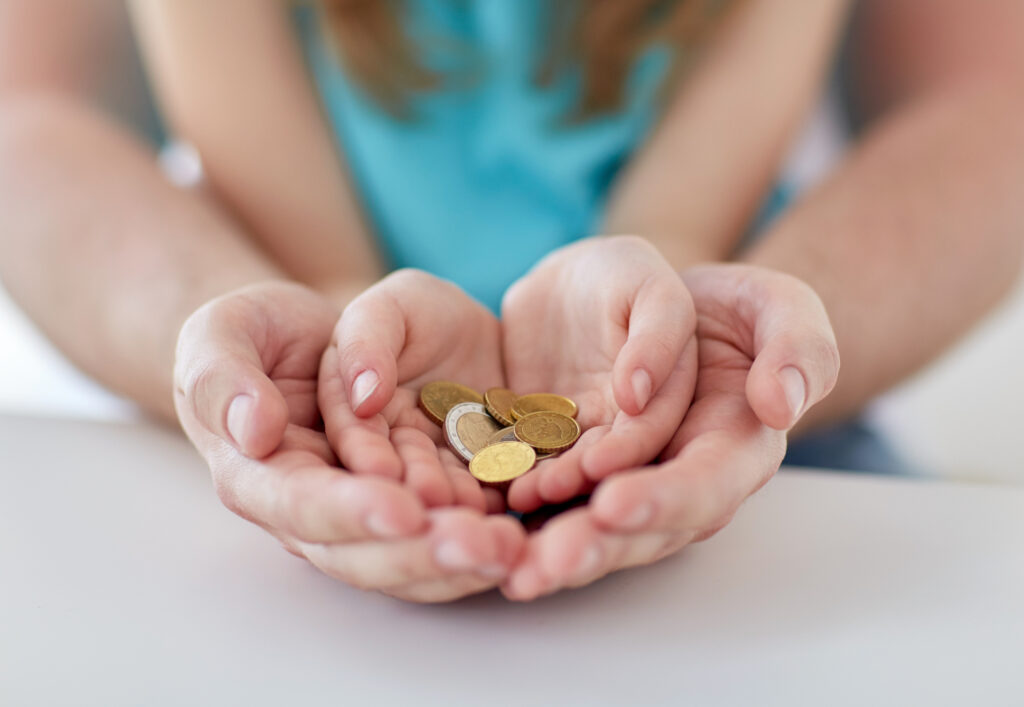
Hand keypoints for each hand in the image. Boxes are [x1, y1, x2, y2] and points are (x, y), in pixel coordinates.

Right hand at [175, 281, 523, 601]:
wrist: (314, 335)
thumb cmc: (263, 333)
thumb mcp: (226, 331)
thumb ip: (223, 375)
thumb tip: (255, 430)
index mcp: (262, 477)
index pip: (303, 506)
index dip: (352, 511)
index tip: (402, 508)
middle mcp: (317, 512)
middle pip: (366, 553)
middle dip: (425, 554)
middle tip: (483, 546)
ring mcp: (370, 512)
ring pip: (413, 559)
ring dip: (464, 560)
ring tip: (516, 548)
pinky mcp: (417, 500)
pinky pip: (450, 532)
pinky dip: (486, 537)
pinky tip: (527, 532)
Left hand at [502, 264, 839, 599]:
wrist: (653, 298)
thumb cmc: (724, 304)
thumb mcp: (773, 302)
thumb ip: (797, 345)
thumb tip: (780, 403)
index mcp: (735, 448)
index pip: (706, 486)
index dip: (664, 500)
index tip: (615, 503)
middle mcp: (677, 478)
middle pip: (641, 527)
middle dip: (593, 547)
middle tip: (543, 565)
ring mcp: (623, 479)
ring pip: (588, 525)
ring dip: (547, 547)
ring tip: (506, 562)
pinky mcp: (575, 465)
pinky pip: (547, 497)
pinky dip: (517, 512)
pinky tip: (479, 524)